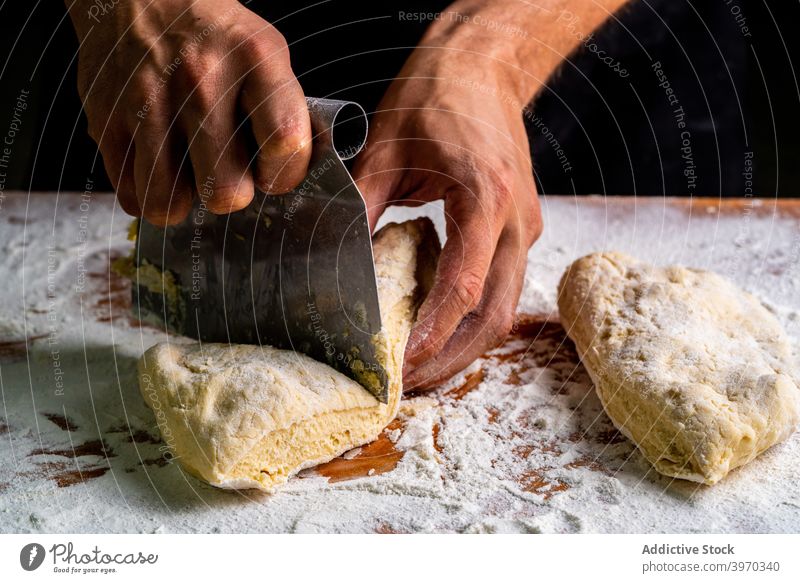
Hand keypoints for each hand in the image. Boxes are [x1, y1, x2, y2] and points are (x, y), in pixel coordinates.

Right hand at [68, 0, 311, 224]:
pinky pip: (132, 194)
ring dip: (182, 199)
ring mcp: (148, 100)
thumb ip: (284, 111)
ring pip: (169, 202)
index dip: (283, 173)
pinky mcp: (106, 118)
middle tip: (224, 172)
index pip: (284, 142)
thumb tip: (295, 174)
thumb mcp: (265, 53)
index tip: (272, 170)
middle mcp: (201, 80)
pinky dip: (146, 192)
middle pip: (224, 190)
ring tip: (186, 174)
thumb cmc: (211, 35)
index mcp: (254, 60)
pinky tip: (157, 166)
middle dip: (228, 193)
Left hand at [353, 49, 542, 389]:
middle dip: (452, 357)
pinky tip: (437, 327)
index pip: (464, 286)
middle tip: (407, 382)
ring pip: (504, 308)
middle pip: (495, 313)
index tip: (402, 364)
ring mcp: (525, 226)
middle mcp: (517, 219)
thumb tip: (338, 265)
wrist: (483, 66)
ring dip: (465, 345)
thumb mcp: (384, 150)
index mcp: (486, 196)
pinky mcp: (520, 228)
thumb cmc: (435, 96)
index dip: (434, 333)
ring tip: (421, 366)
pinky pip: (501, 287)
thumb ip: (361, 210)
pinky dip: (472, 316)